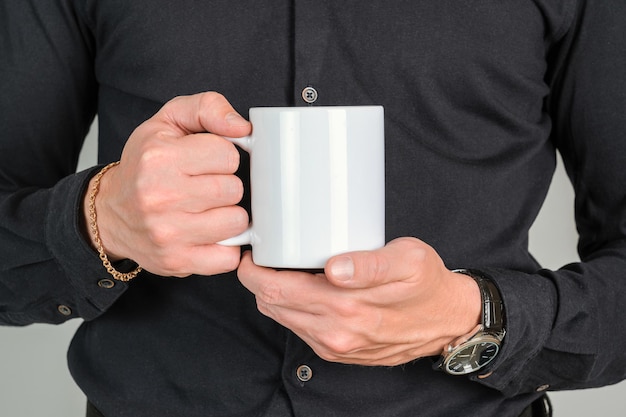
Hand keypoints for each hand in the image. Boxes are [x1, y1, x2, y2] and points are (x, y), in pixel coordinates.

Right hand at [84, 92, 250, 276]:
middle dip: (227, 186)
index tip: (208, 162)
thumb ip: (208, 108)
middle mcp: (160, 196)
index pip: (228, 155)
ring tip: (209, 209)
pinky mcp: (177, 261)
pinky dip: (226, 247)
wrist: (110, 213)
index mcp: (159, 157)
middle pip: (234, 190)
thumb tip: (242, 126)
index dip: (224, 157)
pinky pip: (228, 258)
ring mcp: (168, 233)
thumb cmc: (145, 165)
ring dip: (229, 216)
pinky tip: (211, 234)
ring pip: (236, 222)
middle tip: (207, 187)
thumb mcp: (168, 122)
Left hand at [237, 237, 480, 365]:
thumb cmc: (427, 284)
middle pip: (273, 304)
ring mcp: (335, 347)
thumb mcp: (408, 260)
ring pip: (282, 318)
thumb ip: (370, 264)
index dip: (255, 270)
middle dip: (259, 279)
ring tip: (281, 268)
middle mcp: (336, 334)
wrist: (448, 320)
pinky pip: (299, 329)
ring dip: (274, 294)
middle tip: (265, 254)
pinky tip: (302, 289)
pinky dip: (291, 308)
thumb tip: (334, 268)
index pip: (278, 290)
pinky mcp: (337, 353)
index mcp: (347, 308)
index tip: (255, 251)